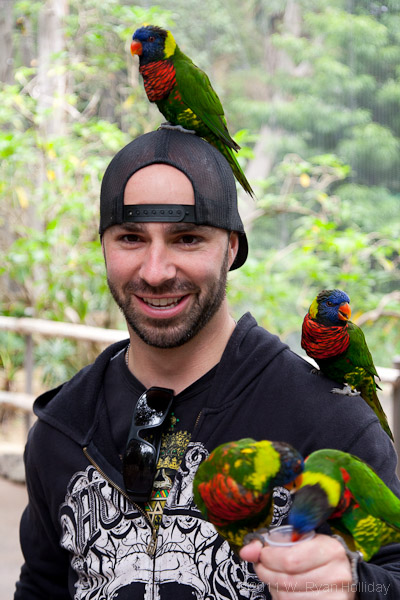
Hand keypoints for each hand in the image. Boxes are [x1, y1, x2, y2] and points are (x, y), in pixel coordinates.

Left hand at [239, 534, 356, 598]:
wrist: (344, 576)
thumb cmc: (317, 556)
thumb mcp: (300, 541)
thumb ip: (271, 543)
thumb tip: (246, 550)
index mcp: (330, 550)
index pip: (290, 559)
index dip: (268, 559)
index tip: (262, 555)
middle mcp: (336, 574)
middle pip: (287, 580)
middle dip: (266, 573)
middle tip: (263, 567)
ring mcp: (336, 596)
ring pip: (288, 597)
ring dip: (274, 588)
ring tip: (276, 579)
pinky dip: (283, 598)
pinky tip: (285, 590)